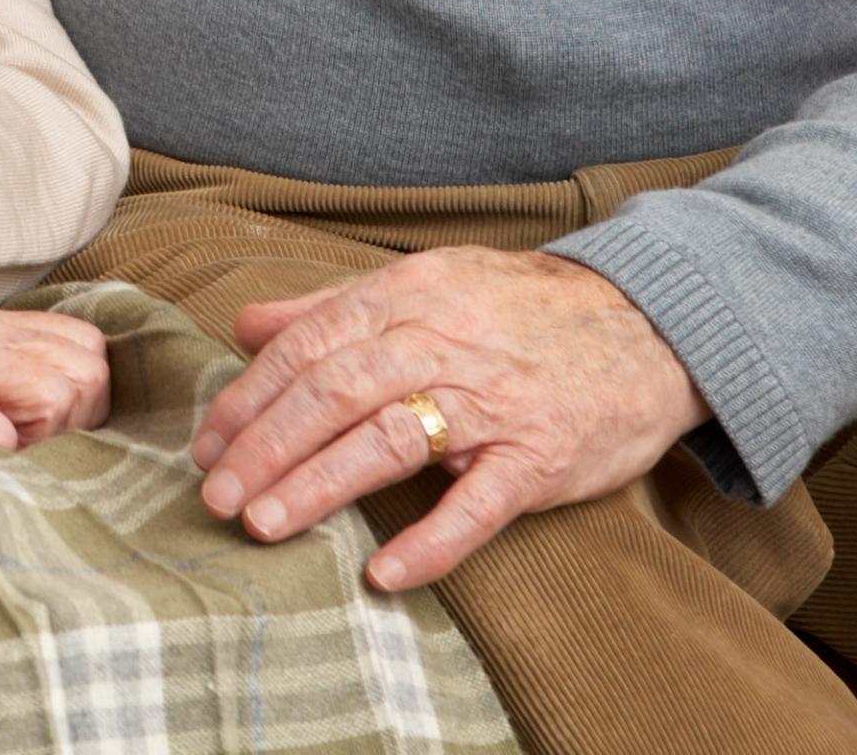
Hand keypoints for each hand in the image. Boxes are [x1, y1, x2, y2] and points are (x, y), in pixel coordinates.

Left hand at [188, 247, 701, 591]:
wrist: (651, 326)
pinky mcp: (539, 456)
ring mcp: (492, 402)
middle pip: (334, 391)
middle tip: (217, 495)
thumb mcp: (426, 286)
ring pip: (391, 438)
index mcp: (406, 299)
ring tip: (267, 524)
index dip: (249, 397)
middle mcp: (441, 344)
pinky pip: (479, 503)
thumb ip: (333, 307)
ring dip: (321, 483)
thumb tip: (247, 326)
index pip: (307, 348)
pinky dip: (432, 539)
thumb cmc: (522, 312)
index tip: (206, 444)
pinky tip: (385, 571)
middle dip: (266, 444)